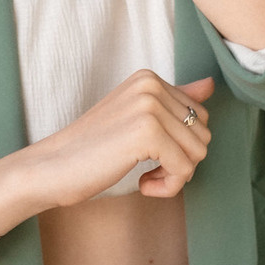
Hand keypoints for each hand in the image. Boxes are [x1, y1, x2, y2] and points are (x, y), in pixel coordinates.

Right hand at [26, 71, 214, 207]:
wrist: (53, 167)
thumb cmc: (93, 149)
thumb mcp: (136, 118)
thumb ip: (174, 100)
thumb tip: (210, 84)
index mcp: (149, 78)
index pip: (199, 117)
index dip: (179, 146)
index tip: (150, 156)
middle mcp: (151, 85)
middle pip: (202, 135)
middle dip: (181, 162)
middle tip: (149, 170)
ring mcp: (149, 106)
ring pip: (198, 153)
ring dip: (174, 176)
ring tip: (145, 177)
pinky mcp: (147, 133)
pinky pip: (184, 169)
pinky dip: (168, 187)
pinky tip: (142, 185)